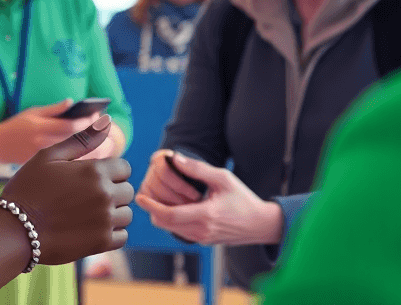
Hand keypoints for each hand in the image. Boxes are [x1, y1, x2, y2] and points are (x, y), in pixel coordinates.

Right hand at [0, 99, 100, 163]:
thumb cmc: (16, 126)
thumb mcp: (32, 112)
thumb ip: (54, 109)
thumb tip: (73, 102)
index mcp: (40, 128)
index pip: (71, 127)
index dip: (87, 123)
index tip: (99, 118)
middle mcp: (43, 145)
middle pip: (76, 145)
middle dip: (95, 139)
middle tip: (108, 133)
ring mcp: (44, 161)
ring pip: (75, 160)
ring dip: (93, 153)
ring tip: (106, 145)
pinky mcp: (44, 171)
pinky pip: (68, 169)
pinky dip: (83, 164)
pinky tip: (94, 159)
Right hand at [0, 115, 133, 264]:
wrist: (14, 229)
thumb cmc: (29, 188)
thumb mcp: (49, 156)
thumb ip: (81, 140)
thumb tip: (106, 121)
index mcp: (95, 171)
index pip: (124, 168)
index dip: (110, 171)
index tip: (91, 178)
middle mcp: (104, 194)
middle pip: (127, 190)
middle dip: (112, 191)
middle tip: (86, 197)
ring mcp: (104, 220)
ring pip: (126, 214)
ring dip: (113, 213)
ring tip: (88, 213)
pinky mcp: (101, 242)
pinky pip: (122, 236)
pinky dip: (111, 233)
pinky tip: (91, 229)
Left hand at [134, 152, 283, 246]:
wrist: (261, 225)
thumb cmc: (243, 198)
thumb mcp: (223, 178)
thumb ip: (197, 169)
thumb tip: (175, 158)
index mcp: (206, 215)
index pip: (168, 214)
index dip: (151, 205)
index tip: (139, 196)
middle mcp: (202, 230)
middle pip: (164, 223)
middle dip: (152, 209)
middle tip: (144, 195)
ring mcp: (202, 239)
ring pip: (170, 229)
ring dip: (161, 215)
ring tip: (157, 199)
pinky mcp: (204, 241)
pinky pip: (180, 232)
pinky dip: (172, 221)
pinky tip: (173, 207)